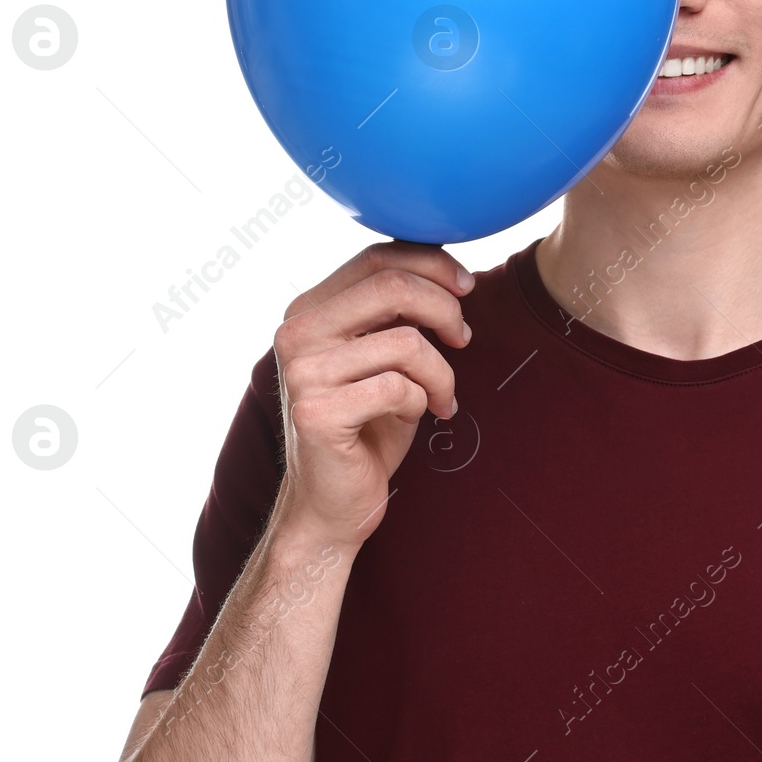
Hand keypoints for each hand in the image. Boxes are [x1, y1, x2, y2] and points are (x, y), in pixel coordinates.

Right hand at [269, 240, 473, 550]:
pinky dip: (422, 402)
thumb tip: (447, 268)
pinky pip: (399, 388)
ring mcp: (302, 373)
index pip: (375, 257)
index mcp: (307, 310)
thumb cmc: (368, 426)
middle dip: (445, 308)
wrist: (333, 503)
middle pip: (392, 286)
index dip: (432, 263)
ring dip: (441, 372)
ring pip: (406, 343)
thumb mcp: (382, 356)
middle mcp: (295, 333)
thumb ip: (395, 312)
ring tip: (441, 396)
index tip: (466, 286)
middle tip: (464, 338)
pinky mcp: (316, 413)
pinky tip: (417, 417)